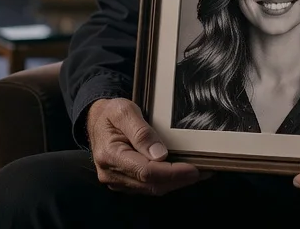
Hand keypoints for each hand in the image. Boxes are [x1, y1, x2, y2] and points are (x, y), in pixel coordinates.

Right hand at [85, 97, 202, 195]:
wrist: (96, 119)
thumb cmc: (111, 112)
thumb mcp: (124, 110)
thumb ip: (141, 132)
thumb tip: (160, 155)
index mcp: (110, 155)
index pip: (146, 171)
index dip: (172, 172)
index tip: (193, 168)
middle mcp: (111, 173)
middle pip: (151, 184)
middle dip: (179, 179)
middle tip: (203, 170)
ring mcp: (117, 180)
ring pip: (151, 189)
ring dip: (175, 182)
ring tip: (197, 172)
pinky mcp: (124, 182)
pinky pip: (148, 187)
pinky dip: (166, 181)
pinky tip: (180, 173)